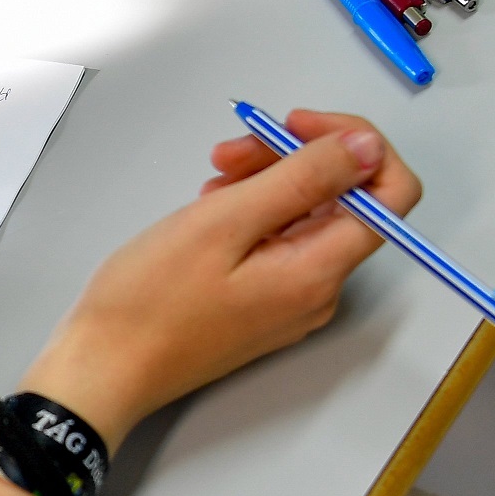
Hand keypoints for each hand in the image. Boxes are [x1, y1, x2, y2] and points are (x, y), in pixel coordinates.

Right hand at [20, 110, 420, 448]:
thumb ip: (303, 179)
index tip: (297, 127)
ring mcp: (291, 300)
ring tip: (211, 182)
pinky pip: (278, 244)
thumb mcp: (224, 222)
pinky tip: (210, 210)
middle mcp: (319, 289)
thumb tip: (368, 148)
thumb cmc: (150, 302)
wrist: (103, 368)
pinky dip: (251, 214)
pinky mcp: (262, 305)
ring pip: (305, 219)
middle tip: (229, 154)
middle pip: (343, 201)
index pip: (391, 193)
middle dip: (294, 160)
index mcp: (319, 270)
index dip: (356, 145)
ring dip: (266, 184)